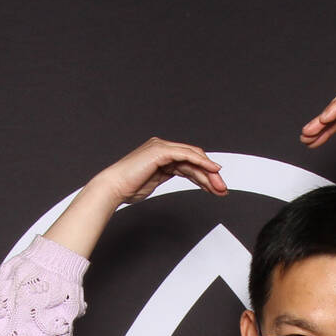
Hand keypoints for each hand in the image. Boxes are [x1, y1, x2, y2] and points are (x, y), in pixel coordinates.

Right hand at [43, 137, 225, 257]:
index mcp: (160, 154)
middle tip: (222, 189)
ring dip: (208, 173)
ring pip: (193, 157)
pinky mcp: (161, 151)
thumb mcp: (154, 181)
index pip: (188, 162)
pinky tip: (211, 170)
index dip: (203, 175)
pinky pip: (187, 155)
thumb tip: (182, 177)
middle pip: (193, 159)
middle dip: (210, 175)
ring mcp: (161, 147)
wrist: (113, 188)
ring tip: (219, 186)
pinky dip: (200, 162)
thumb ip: (167, 175)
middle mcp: (162, 147)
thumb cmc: (128, 187)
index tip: (215, 188)